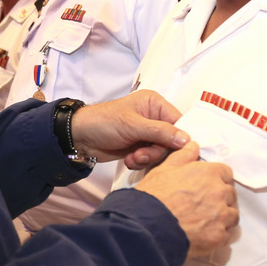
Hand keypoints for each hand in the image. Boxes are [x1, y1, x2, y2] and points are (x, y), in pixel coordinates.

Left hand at [70, 90, 189, 168]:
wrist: (80, 137)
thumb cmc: (102, 122)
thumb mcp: (132, 125)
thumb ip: (160, 132)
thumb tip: (186, 140)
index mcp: (155, 103)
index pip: (179, 121)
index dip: (179, 138)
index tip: (174, 150)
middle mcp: (154, 117)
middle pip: (172, 140)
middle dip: (157, 151)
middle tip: (142, 154)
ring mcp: (148, 134)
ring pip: (162, 152)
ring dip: (148, 158)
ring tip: (133, 158)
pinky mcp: (141, 147)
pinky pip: (152, 158)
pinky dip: (142, 162)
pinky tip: (129, 160)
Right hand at [134, 142, 236, 256]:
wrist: (148, 227)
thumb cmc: (153, 197)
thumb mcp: (163, 170)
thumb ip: (183, 157)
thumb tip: (193, 146)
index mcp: (208, 173)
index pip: (225, 172)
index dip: (215, 179)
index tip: (206, 186)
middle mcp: (219, 192)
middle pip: (230, 194)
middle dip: (219, 198)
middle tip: (201, 205)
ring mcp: (221, 216)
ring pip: (232, 215)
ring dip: (222, 217)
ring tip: (203, 221)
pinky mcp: (219, 236)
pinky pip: (228, 235)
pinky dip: (219, 235)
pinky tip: (204, 234)